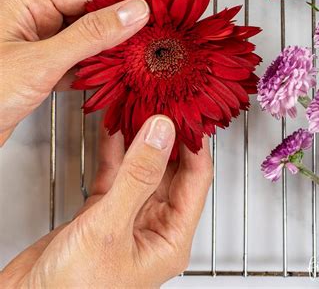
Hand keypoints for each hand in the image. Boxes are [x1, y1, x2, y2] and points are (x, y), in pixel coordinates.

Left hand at [0, 0, 149, 144]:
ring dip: (108, 50)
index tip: (154, 10)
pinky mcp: (33, 73)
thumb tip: (132, 12)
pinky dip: (91, 70)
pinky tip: (111, 78)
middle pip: (87, 13)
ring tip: (140, 57)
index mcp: (25, 3)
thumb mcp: (40, 62)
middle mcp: (30, 20)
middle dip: (119, 25)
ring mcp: (32, 47)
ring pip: (82, 40)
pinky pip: (71, 63)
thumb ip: (90, 36)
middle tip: (153, 37)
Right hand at [2, 115, 212, 287]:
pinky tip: (113, 125)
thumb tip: (163, 132)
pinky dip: (113, 148)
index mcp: (170, 239)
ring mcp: (126, 218)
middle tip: (163, 99)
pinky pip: (115, 172)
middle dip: (166, 134)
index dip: (194, 142)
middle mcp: (153, 227)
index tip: (187, 110)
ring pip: (141, 166)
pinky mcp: (100, 213)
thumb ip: (138, 176)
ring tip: (140, 104)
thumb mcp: (110, 229)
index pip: (197, 178)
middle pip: (171, 168)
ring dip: (139, 136)